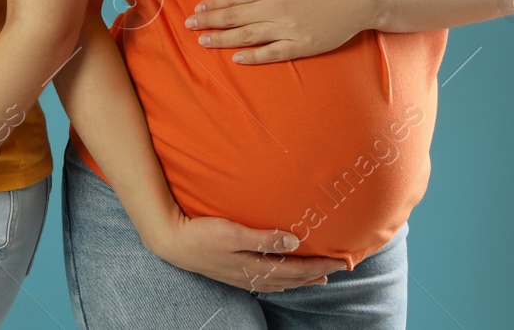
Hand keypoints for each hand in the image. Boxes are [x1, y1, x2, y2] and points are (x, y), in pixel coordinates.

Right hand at [144, 210, 341, 292]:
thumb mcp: (232, 231)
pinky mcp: (234, 274)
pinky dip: (283, 280)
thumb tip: (294, 240)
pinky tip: (282, 277)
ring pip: (280, 283)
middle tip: (337, 268)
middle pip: (292, 279)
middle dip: (316, 274)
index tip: (341, 260)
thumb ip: (264, 238)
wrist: (172, 242)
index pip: (297, 269)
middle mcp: (252, 275)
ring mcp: (242, 277)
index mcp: (255, 266)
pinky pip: (268, 282)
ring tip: (317, 277)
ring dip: (301, 280)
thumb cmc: (200, 233)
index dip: (320, 265)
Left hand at [187, 0, 377, 63]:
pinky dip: (253, 56)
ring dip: (222, 39)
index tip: (196, 9)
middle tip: (189, 25)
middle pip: (234, 17)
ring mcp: (288, 28)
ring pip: (248, 36)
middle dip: (209, 21)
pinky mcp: (302, 45)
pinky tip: (237, 58)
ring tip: (203, 41)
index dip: (212, 4)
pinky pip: (272, 53)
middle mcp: (275, 7)